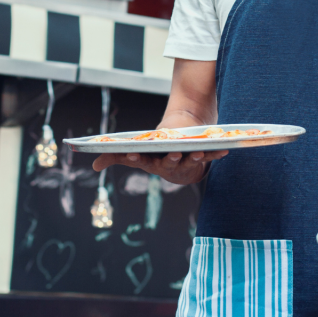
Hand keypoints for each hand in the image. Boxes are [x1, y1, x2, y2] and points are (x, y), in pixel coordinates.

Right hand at [91, 149, 228, 184]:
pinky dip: (217, 154)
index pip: (141, 160)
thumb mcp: (137, 153)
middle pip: (169, 163)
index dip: (136, 158)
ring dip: (195, 158)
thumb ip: (116, 157)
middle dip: (171, 160)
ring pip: (190, 161)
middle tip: (173, 155)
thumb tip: (93, 166)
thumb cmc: (156, 152)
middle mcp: (169, 165)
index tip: (131, 153)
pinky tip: (224, 150)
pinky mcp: (201, 159)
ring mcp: (186, 163)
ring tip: (198, 152)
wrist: (181, 150)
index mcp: (151, 162)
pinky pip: (210, 157)